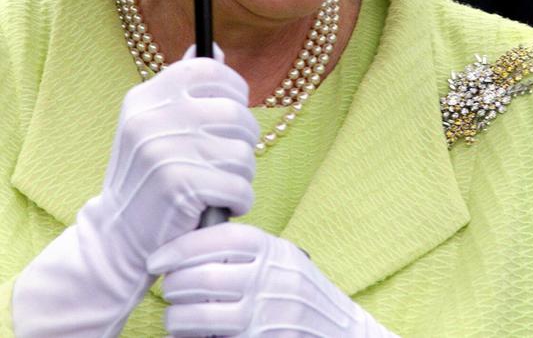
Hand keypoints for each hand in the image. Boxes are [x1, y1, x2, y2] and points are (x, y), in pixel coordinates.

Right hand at [12, 51, 259, 337]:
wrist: (118, 236)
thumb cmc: (148, 175)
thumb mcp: (155, 123)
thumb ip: (185, 88)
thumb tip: (215, 49)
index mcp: (147, 96)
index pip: (209, 69)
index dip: (234, 87)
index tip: (235, 107)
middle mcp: (152, 118)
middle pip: (235, 113)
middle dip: (244, 139)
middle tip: (230, 159)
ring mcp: (164, 151)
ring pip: (242, 152)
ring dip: (242, 175)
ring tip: (221, 184)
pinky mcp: (179, 186)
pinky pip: (238, 186)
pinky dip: (239, 201)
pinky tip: (222, 205)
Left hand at [148, 223, 399, 336]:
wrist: (341, 331)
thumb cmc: (301, 293)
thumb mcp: (282, 260)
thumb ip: (247, 252)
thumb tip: (193, 245)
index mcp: (272, 250)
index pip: (219, 239)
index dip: (181, 247)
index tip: (157, 258)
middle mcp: (270, 280)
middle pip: (205, 277)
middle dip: (174, 283)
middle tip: (165, 286)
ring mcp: (267, 316)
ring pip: (202, 315)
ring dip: (177, 317)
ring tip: (173, 316)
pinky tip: (188, 335)